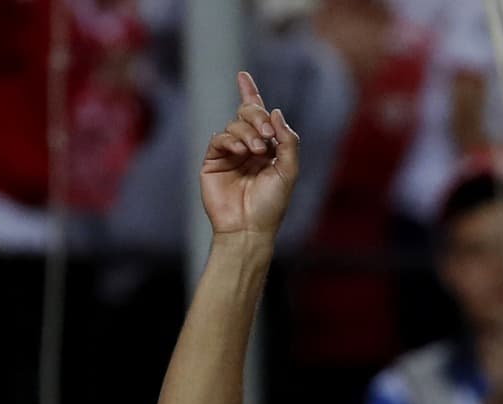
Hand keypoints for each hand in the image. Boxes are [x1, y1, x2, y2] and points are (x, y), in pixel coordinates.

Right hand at [201, 72, 299, 239]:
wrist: (248, 229)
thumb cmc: (271, 206)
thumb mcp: (288, 172)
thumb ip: (288, 141)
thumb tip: (275, 111)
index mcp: (267, 150)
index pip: (258, 116)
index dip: (250, 94)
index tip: (243, 75)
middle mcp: (247, 148)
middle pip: (248, 115)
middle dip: (257, 117)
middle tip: (267, 135)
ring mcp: (229, 154)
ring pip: (235, 125)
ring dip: (247, 133)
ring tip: (257, 152)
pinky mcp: (213, 161)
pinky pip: (220, 137)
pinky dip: (231, 140)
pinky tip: (241, 152)